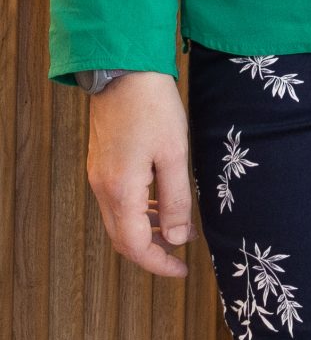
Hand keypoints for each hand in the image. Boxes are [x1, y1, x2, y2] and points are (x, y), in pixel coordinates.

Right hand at [87, 71, 194, 279]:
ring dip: (146, 229)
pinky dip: (139, 210)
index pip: (134, 246)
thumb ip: (176, 200)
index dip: (158, 263)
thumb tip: (177, 239)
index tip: (182, 269)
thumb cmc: (153, 107)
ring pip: (119, 220)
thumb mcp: (174, 153)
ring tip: (178, 227)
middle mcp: (103, 188)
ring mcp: (99, 175)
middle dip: (152, 250)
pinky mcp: (102, 163)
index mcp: (120, 191)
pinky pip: (118, 200)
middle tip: (181, 252)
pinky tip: (161, 201)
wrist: (123, 69)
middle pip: (122, 238)